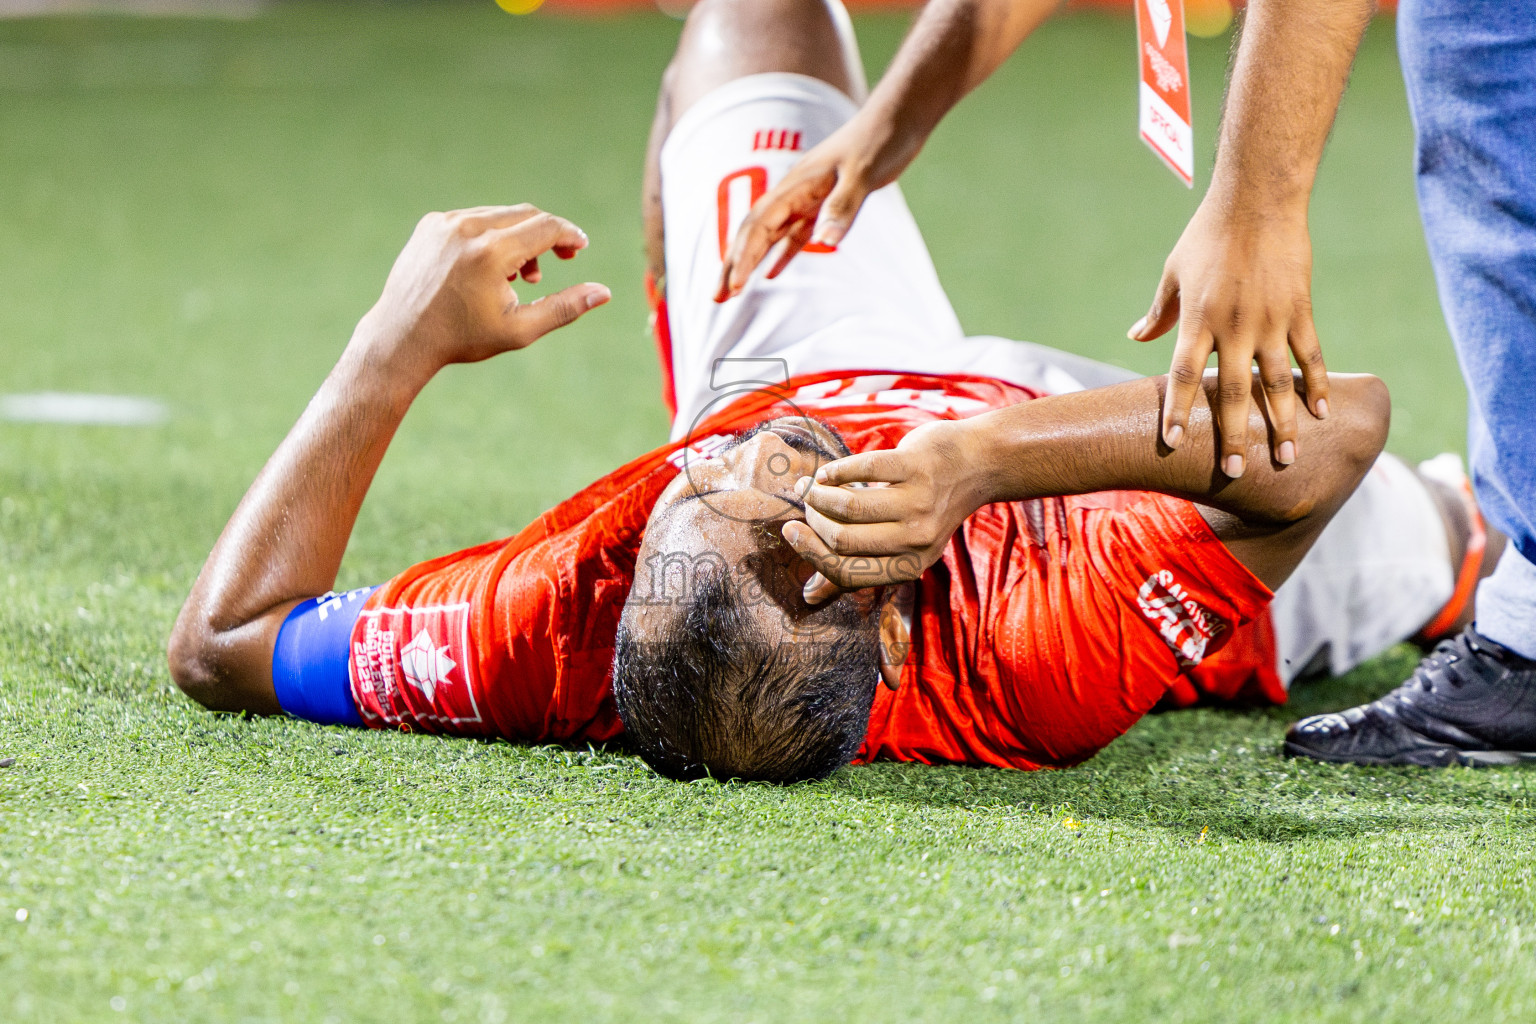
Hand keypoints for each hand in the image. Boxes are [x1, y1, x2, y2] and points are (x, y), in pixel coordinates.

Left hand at [360, 204, 609, 371]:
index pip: (545, 226)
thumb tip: (603, 292)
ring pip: (500, 215)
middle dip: (548, 234)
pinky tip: (491, 268)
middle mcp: (468, 228)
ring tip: (520, 275)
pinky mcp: (432, 223)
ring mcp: (446, 222)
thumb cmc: (463, 338)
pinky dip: (492, 235)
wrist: (402, 336)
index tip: (580, 246)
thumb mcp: (520, 329)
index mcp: (491, 253)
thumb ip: (564, 308)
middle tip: (562, 257)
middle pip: (526, 214)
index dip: (569, 234)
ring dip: (520, 237)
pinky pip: (474, 219)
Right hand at [715, 115, 912, 301]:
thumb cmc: (880, 141)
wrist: (897, 118)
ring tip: (732, 292)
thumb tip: (823, 244)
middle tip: (716, 297)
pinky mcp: (822, 203)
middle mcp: (794, 192)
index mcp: (796, 185)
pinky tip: (772, 274)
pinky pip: (794, 234)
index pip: (759, 225)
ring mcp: (806, 198)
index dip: (743, 257)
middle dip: (732, 264)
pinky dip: (780, 254)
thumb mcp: (863, 175)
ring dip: (749, 262)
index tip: (734, 286)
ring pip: (768, 235)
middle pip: (753, 232)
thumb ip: (842, 207)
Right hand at [781, 421, 986, 603]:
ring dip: (819, 494)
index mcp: (910, 565)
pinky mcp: (916, 466)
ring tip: (812, 485)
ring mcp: (919, 502)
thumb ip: (857, 569)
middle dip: (813, 520)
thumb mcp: (902, 546)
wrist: (976, 463)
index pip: (847, 572)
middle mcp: (917, 539)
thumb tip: (809, 596)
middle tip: (806, 504)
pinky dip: (835, 470)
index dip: (811, 553)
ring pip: (848, 506)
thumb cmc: (928, 506)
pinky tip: (828, 472)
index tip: (790, 531)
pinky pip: (861, 469)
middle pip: (842, 539)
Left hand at [1127, 196, 1327, 476]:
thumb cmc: (1207, 236)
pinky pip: (1309, 356)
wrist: (1257, 200)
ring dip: (1283, 423)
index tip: (1174, 443)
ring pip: (1277, 383)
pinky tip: (1320, 415)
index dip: (1179, 411)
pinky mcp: (1300, 310)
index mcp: (1198, 320)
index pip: (1185, 376)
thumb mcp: (1173, 273)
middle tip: (1235, 472)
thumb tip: (1135, 337)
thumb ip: (1159, 312)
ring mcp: (1270, 321)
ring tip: (1288, 458)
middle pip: (1233, 393)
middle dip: (1234, 436)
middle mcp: (1234, 327)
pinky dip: (1316, 386)